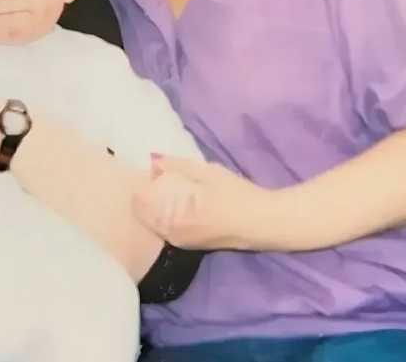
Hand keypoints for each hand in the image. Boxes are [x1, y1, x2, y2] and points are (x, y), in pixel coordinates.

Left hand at [132, 156, 272, 249]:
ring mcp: (183, 244)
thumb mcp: (206, 172)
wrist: (265, 223)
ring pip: (156, 224)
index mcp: (173, 219)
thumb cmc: (236, 195)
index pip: (139, 204)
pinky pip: (167, 229)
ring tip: (165, 188)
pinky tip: (177, 203)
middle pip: (145, 215)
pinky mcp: (192, 246)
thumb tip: (152, 159)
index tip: (148, 173)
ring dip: (155, 207)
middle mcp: (173, 236)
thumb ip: (177, 166)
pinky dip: (165, 216)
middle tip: (155, 179)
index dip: (141, 186)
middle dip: (146, 197)